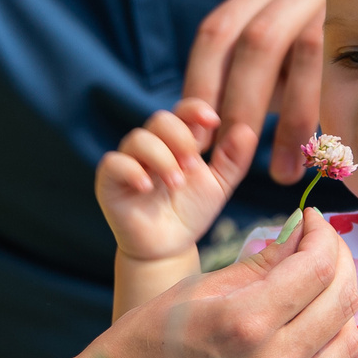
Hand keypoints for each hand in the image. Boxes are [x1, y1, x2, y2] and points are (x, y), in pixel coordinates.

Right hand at [85, 208, 357, 357]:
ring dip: (338, 308)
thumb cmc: (144, 343)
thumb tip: (302, 234)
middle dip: (339, 262)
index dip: (323, 235)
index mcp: (244, 322)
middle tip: (320, 248)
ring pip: (347, 344)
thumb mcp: (195, 289)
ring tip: (313, 293)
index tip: (312, 222)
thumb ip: (258, 264)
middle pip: (342, 301)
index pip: (318, 267)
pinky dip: (324, 352)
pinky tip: (298, 337)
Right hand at [96, 98, 256, 262]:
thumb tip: (247, 130)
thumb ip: (233, 160)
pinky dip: (132, 171)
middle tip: (192, 166)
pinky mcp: (109, 180)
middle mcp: (151, 146)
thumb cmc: (190, 212)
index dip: (195, 109)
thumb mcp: (218, 186)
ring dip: (161, 158)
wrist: (167, 248)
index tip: (213, 121)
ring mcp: (129, 161)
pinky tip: (148, 186)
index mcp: (177, 141)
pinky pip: (114, 163)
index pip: (183, 111)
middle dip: (180, 138)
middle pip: (160, 119)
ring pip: (138, 139)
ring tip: (176, 184)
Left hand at [183, 0, 327, 183]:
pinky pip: (344, 64)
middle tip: (235, 159)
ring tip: (282, 173)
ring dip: (289, 118)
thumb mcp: (277, 69)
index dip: (201, 84)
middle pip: (257, 39)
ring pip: (304, 49)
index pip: (217, 31)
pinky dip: (326, 111)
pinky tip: (320, 152)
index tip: (197, 139)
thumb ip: (240, 85)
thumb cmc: (320, 64)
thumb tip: (193, 127)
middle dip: (243, 104)